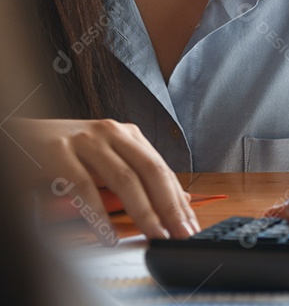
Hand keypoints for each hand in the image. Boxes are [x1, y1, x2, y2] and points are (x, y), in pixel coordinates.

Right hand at [11, 118, 198, 242]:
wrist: (19, 137)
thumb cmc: (67, 155)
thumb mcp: (105, 162)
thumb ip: (134, 180)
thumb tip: (177, 201)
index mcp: (128, 135)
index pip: (162, 169)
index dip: (179, 199)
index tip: (190, 224)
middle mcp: (112, 133)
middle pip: (150, 171)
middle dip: (169, 206)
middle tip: (180, 233)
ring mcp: (86, 141)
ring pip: (124, 179)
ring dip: (143, 211)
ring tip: (154, 234)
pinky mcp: (59, 153)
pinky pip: (84, 187)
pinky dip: (98, 214)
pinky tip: (108, 233)